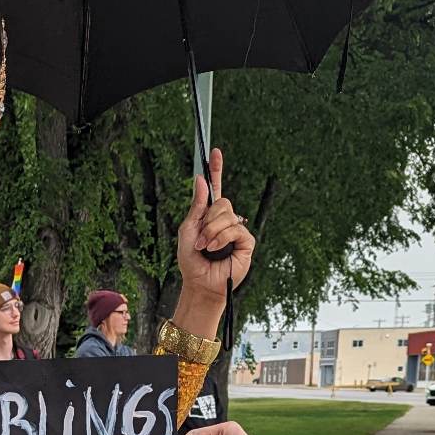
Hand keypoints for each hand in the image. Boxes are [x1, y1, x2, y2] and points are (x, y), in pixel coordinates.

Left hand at [176, 147, 254, 308]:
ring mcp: (237, 230)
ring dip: (212, 232)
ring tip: (206, 248)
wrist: (199, 283)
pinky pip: (236, 229)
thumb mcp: (187, 230)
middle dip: (207, 220)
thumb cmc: (192, 260)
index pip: (216, 188)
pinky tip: (216, 250)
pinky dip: (222, 239)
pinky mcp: (246, 242)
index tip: (215, 151)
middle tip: (200, 239)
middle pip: (222, 202)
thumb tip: (201, 180)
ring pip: (228, 215)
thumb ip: (196, 206)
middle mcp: (226, 220)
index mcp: (210, 215)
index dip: (216, 170)